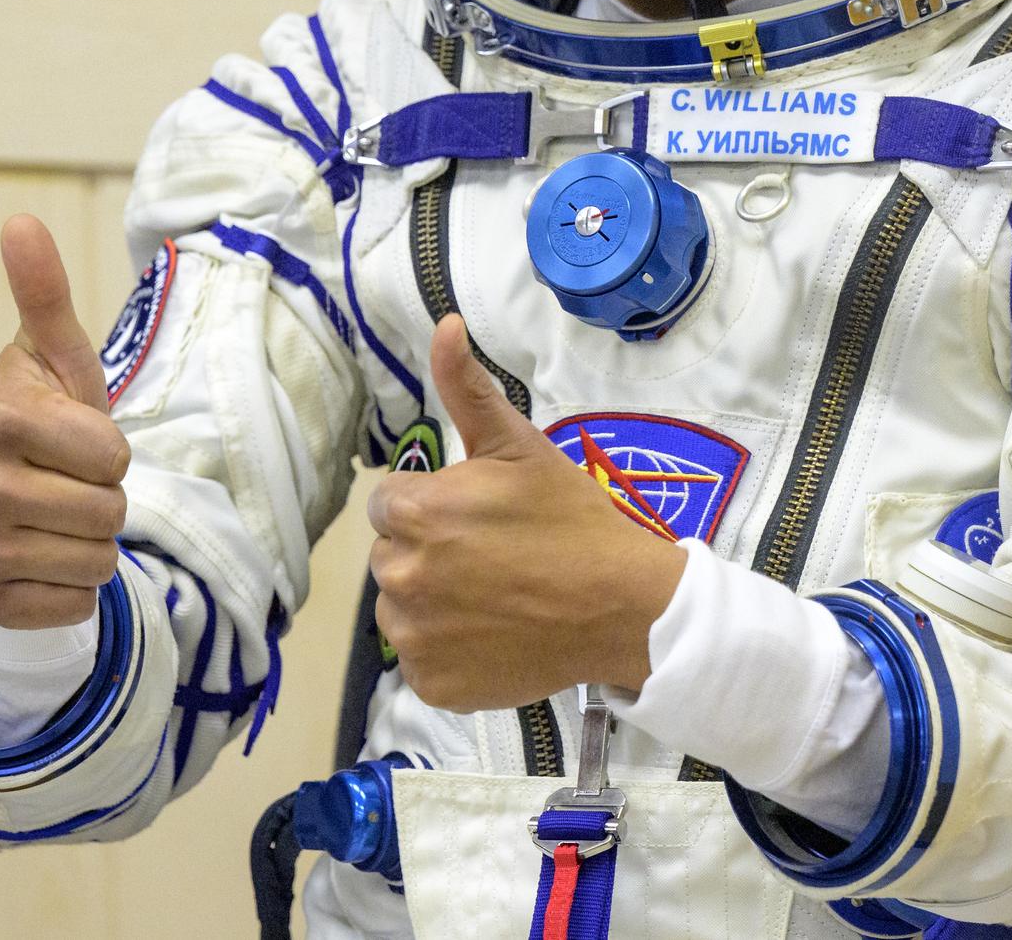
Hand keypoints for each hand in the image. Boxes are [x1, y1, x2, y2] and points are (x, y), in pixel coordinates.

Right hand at [0, 214, 130, 628]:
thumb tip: (19, 219)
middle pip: (104, 510)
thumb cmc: (53, 418)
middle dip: (111, 499)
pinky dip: (76, 592)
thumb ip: (45, 293)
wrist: (17, 496)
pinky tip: (50, 563)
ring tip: (68, 518)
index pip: (108, 453)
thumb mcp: (60, 356)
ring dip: (98, 543)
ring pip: (93, 561)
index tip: (87, 439)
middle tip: (81, 483)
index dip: (114, 449)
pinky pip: (67, 608)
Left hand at [367, 314, 686, 711]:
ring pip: (402, 608)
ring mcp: (415, 638)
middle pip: (393, 555)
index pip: (390, 504)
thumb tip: (443, 325)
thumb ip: (469, 388)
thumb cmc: (571, 519)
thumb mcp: (520, 446)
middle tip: (492, 555)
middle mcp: (401, 577)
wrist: (621, 606)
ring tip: (494, 595)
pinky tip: (493, 634)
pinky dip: (449, 651)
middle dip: (430, 550)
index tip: (478, 517)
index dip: (434, 505)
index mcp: (416, 513)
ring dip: (433, 601)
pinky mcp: (433, 685)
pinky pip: (422, 662)